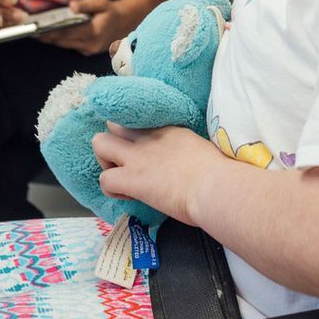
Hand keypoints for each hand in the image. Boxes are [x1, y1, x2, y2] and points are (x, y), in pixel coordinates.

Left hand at [39, 0, 136, 56]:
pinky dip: (60, 41)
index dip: (50, 32)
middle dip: (46, 37)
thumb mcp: (101, 1)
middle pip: (62, 41)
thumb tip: (71, 6)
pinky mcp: (88, 52)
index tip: (36, 30)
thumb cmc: (111, 9)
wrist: (126, 22)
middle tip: (30, 33)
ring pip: (65, 45)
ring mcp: (89, 50)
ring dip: (51, 40)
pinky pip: (70, 47)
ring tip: (35, 34)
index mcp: (93, 32)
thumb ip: (86, 4)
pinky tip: (48, 36)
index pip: (66, 32)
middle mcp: (90, 44)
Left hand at [92, 123, 224, 224]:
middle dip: (113, 144)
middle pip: (112, 124)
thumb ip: (187, 151)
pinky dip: (111, 189)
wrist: (215, 186)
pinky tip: (129, 196)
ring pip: (99, 144)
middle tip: (126, 164)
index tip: (146, 154)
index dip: (136, 137)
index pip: (138, 122)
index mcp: (168, 130)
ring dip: (106, 163)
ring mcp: (137, 157)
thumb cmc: (220, 173)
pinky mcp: (131, 179)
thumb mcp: (202, 149)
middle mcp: (149, 138)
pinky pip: (104, 179)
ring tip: (122, 179)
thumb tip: (188, 164)